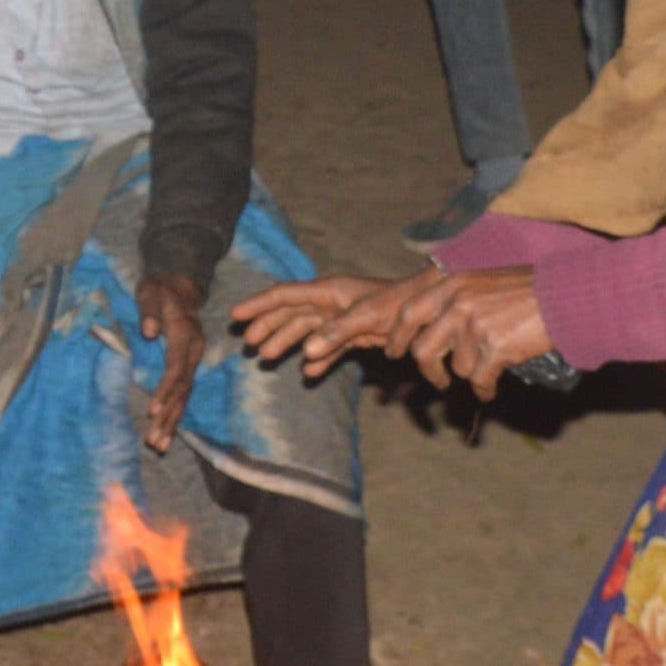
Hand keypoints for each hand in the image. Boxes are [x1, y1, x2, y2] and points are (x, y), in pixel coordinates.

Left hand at [135, 273, 205, 453]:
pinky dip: (175, 414)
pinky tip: (166, 432)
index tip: (152, 411)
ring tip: (159, 445)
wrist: (177, 287)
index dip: (165, 391)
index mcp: (186, 334)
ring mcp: (193, 360)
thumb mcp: (151, 293)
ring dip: (172, 422)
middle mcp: (194, 351)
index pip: (176, 368)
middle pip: (182, 389)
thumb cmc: (159, 290)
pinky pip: (183, 394)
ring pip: (184, 396)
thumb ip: (149, 311)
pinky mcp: (188, 367)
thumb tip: (148, 332)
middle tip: (154, 440)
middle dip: (168, 416)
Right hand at [233, 274, 424, 376]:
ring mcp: (343, 319)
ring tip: (266, 359)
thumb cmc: (399, 306)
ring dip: (287, 344)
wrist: (429, 313)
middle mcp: (332, 302)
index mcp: (330, 291)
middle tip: (248, 344)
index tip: (236, 314)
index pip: (286, 295)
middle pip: (291, 313)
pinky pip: (330, 348)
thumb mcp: (366, 317)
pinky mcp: (357, 335)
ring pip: (307, 331)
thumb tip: (306, 352)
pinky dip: (319, 360)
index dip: (260, 304)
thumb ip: (336, 333)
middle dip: (268, 326)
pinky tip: (308, 374)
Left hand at [402, 266, 549, 400]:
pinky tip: (491, 389)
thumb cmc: (525, 291)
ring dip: (472, 373)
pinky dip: (485, 390)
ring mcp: (476, 326)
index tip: (393, 352)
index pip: (409, 312)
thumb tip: (430, 331)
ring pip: (457, 368)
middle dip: (428, 371)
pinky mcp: (495, 348)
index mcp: (452, 285)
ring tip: (489, 367)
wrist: (563, 296)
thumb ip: (453, 301)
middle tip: (436, 381)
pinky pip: (479, 381)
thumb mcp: (480, 283)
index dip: (397, 336)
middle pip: (423, 349)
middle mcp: (458, 304)